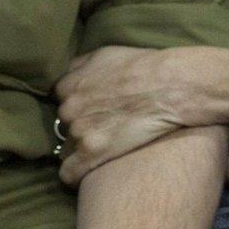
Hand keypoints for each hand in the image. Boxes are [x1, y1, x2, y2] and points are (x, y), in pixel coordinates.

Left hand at [56, 45, 228, 186]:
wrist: (169, 87)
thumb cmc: (143, 67)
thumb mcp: (106, 54)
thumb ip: (81, 65)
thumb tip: (70, 73)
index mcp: (69, 84)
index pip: (59, 99)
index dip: (77, 104)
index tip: (89, 110)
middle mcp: (68, 107)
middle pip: (64, 124)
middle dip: (80, 126)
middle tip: (104, 127)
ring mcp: (79, 131)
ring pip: (68, 147)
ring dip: (82, 148)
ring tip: (105, 147)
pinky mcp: (93, 153)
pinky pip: (69, 172)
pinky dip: (74, 175)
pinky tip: (84, 174)